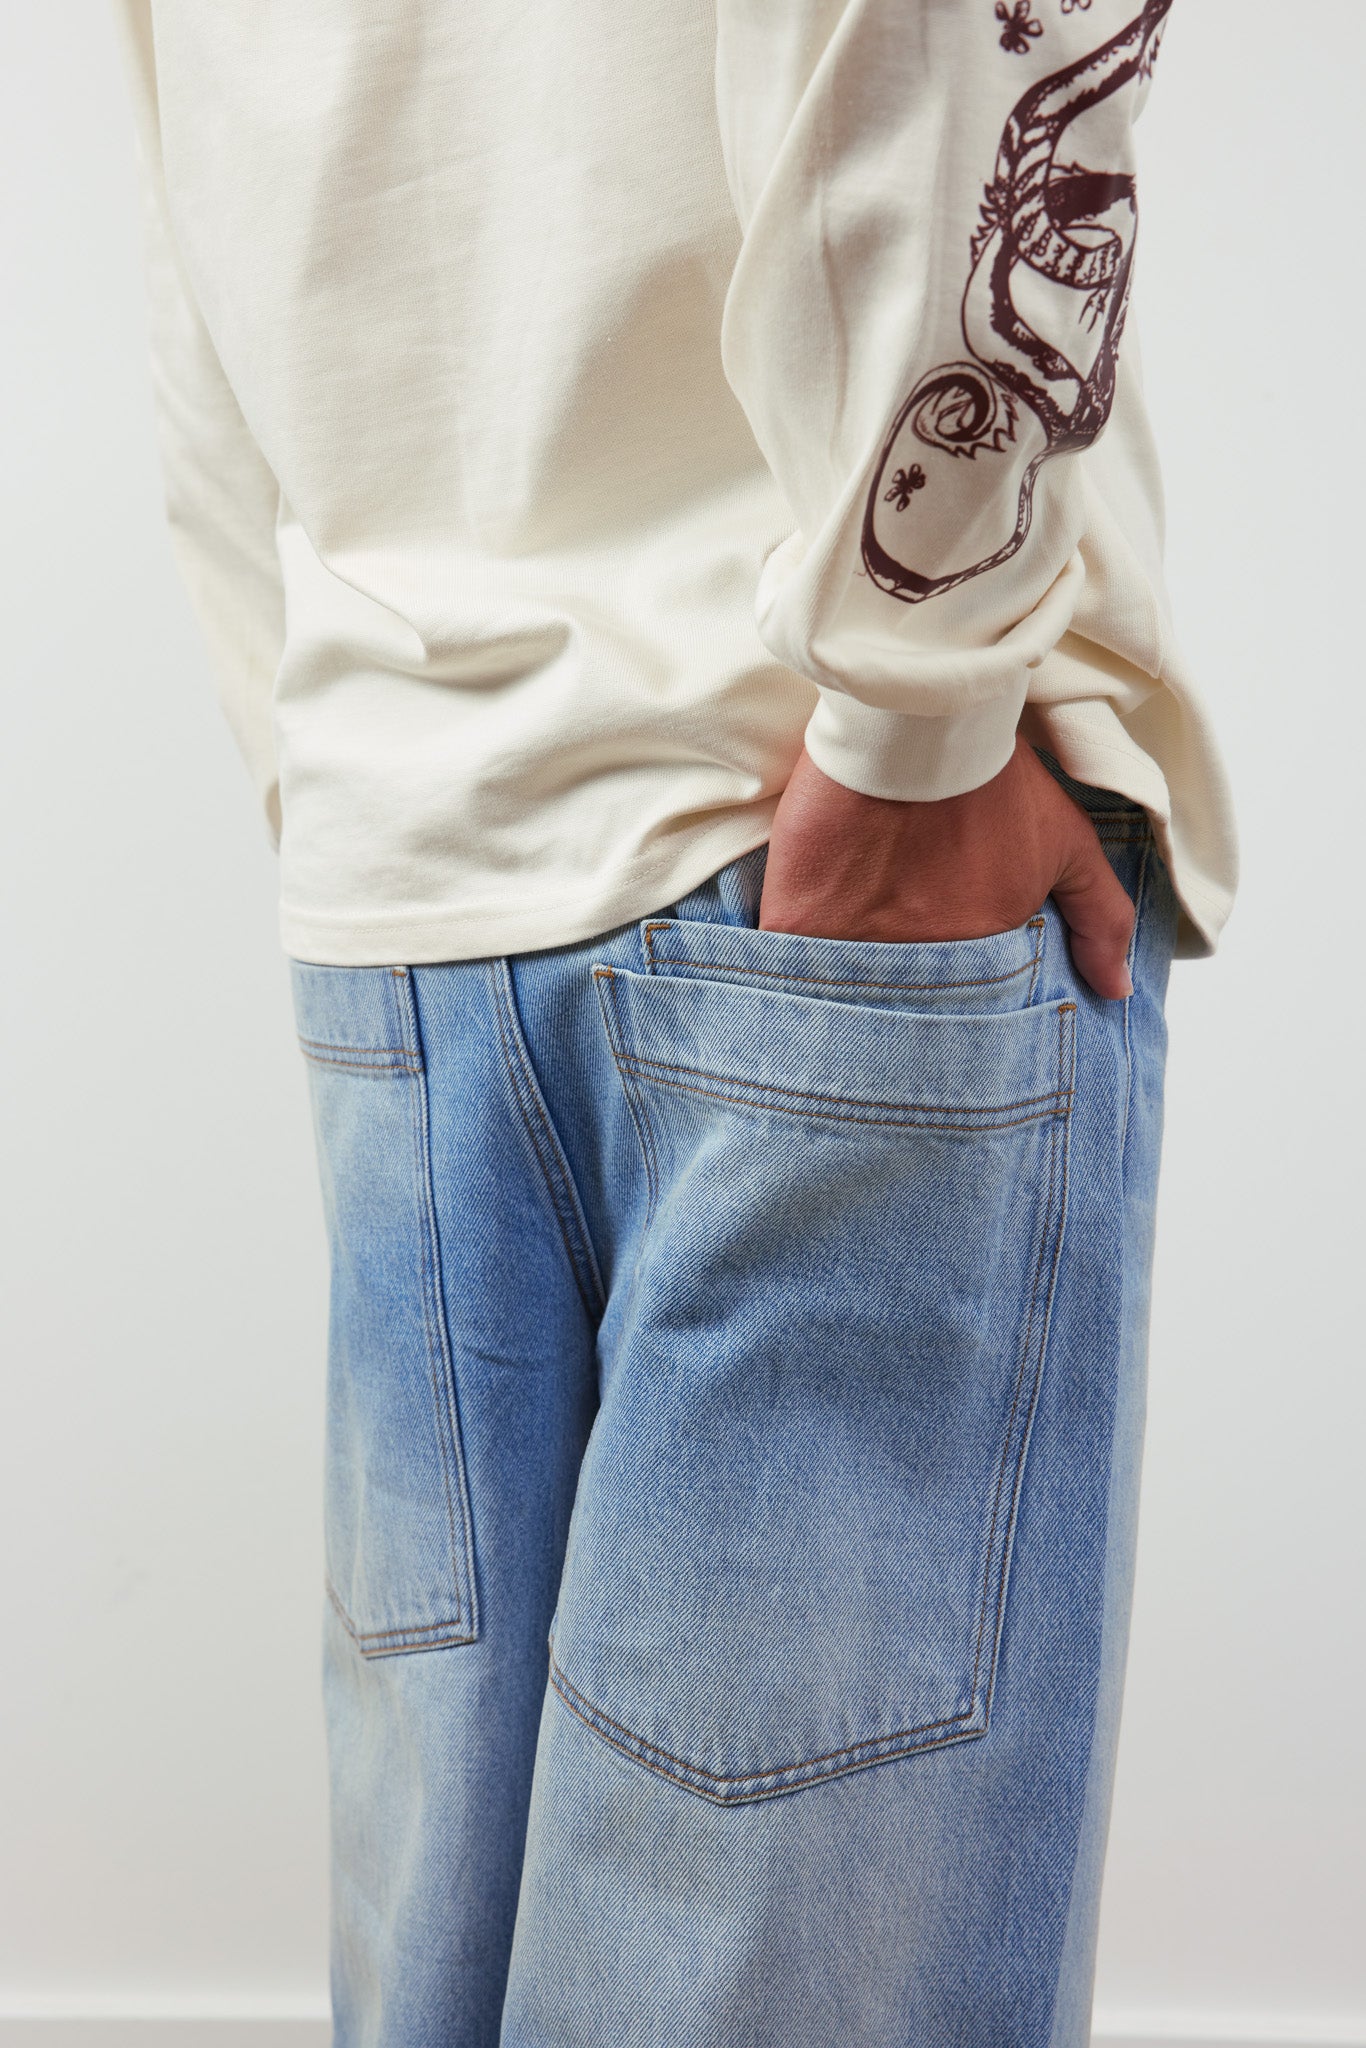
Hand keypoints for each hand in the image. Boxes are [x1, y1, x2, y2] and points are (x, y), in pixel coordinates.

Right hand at [760, 737, 1135, 999]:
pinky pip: (787, 970)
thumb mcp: (1064, 840)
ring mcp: (852, 949)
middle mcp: (917, 965)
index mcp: (978, 955)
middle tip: (880, 997)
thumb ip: (1100, 916)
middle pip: (897, 1010)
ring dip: (835, 1004)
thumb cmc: (991, 778)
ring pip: (840, 999)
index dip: (946, 1011)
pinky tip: (785, 974)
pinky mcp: (798, 925)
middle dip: (890, 1016)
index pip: (960, 1010)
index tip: (934, 1008)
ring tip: (831, 992)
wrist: (912, 721)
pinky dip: (786, 975)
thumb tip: (1116, 990)